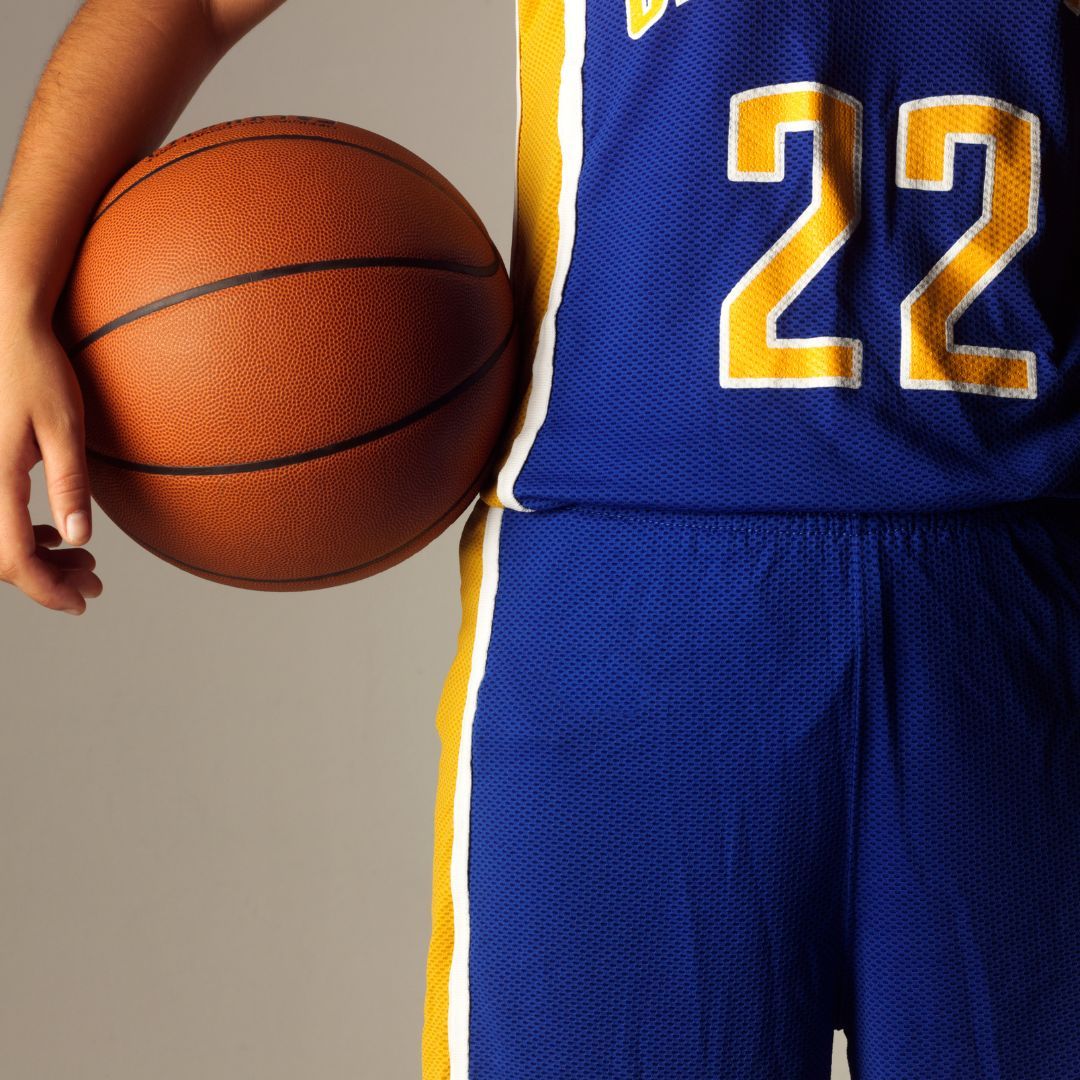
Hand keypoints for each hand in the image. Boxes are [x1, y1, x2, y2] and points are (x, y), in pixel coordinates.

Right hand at [0, 302, 102, 614]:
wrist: (7, 330)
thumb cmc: (38, 370)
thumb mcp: (64, 428)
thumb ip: (69, 484)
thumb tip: (81, 539)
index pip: (13, 557)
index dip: (45, 589)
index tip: (80, 604)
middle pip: (2, 556)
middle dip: (46, 580)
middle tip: (95, 585)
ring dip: (39, 560)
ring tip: (86, 565)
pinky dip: (26, 536)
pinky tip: (59, 536)